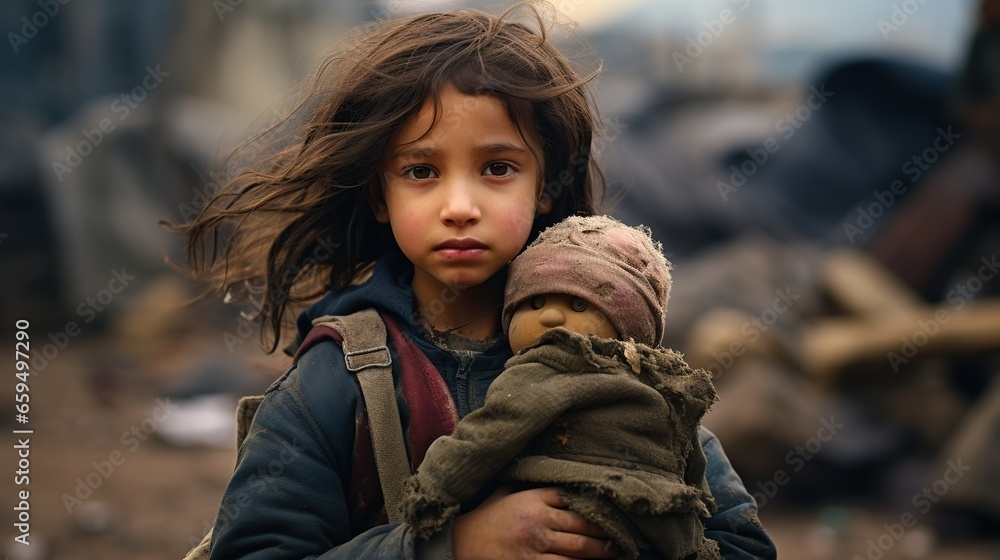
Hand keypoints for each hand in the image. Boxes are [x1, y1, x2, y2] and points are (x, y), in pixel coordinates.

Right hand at [452, 485, 617, 559]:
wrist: (460, 543)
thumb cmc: (486, 518)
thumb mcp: (506, 493)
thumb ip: (529, 486)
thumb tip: (555, 475)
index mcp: (532, 498)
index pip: (572, 499)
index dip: (594, 506)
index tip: (610, 511)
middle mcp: (537, 520)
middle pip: (582, 525)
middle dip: (604, 533)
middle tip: (621, 536)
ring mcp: (534, 545)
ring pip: (578, 549)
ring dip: (599, 553)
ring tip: (613, 552)